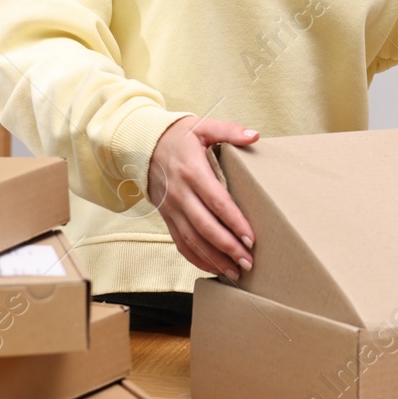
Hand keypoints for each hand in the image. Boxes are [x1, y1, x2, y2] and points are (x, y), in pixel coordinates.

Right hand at [147, 117, 258, 280]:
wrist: (142, 145)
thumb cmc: (178, 137)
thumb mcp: (202, 127)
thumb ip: (229, 131)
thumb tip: (255, 136)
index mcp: (192, 172)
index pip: (216, 202)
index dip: (234, 222)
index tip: (251, 238)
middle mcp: (181, 194)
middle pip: (205, 227)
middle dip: (227, 247)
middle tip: (248, 262)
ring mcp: (172, 209)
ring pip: (193, 240)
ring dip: (214, 259)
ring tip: (235, 272)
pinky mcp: (167, 217)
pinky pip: (180, 243)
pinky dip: (196, 259)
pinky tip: (213, 268)